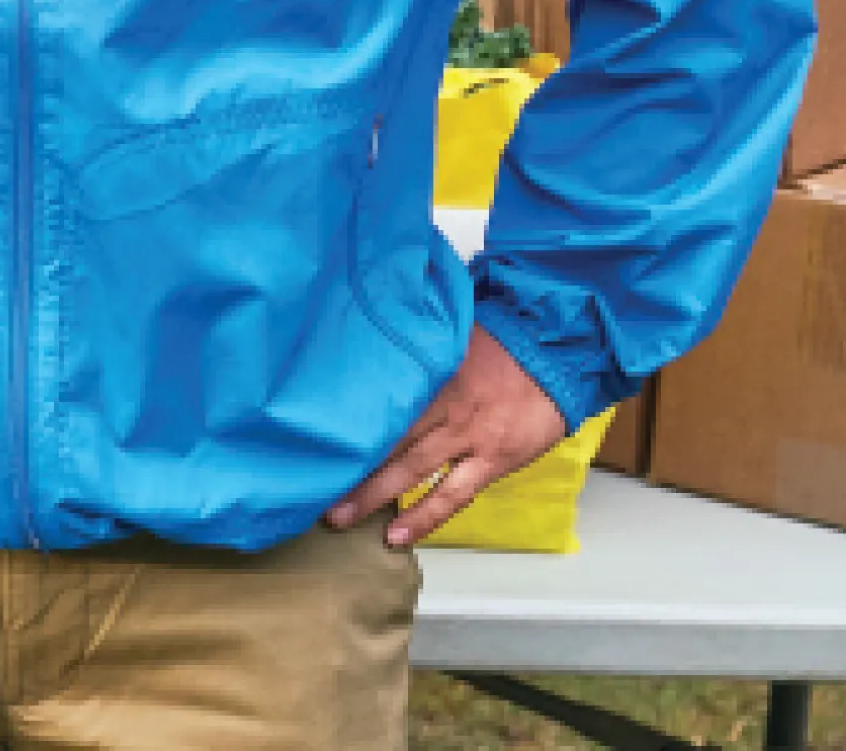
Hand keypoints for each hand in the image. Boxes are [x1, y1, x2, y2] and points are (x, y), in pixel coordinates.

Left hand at [325, 328, 571, 547]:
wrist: (558, 359)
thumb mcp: (451, 333)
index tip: (308, 437)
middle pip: (385, 438)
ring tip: (339, 518)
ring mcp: (468, 438)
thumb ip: (413, 347)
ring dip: (374, 495)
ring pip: (412, 471)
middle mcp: (442, 408)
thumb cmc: (501, 342)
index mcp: (428, 374)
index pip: (375, 400)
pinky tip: (398, 535)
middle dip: (346, 463)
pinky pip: (453, 495)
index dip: (341, 421)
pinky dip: (424, 516)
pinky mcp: (493, 461)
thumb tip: (369, 341)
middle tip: (308, 485)